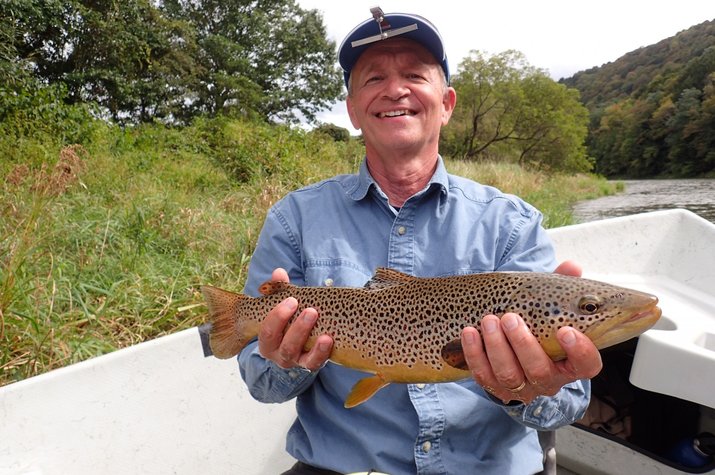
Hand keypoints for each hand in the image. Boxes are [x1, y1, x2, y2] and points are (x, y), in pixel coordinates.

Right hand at [257, 268, 332, 371]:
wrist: (303, 338)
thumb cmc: (290, 317)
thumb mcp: (283, 304)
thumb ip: (279, 289)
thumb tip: (279, 272)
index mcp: (267, 339)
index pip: (267, 331)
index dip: (278, 316)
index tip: (292, 300)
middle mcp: (277, 353)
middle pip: (283, 345)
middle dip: (297, 328)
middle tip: (311, 310)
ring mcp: (295, 361)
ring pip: (298, 354)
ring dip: (309, 338)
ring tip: (320, 322)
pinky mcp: (310, 364)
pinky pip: (314, 362)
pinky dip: (321, 352)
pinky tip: (329, 339)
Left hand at [461, 260, 602, 403]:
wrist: (511, 350)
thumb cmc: (537, 324)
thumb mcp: (551, 306)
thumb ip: (563, 287)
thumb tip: (571, 266)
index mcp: (571, 362)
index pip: (587, 365)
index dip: (580, 351)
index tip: (565, 330)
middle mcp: (549, 380)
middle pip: (540, 371)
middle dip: (523, 343)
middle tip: (509, 318)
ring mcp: (522, 388)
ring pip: (509, 375)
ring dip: (496, 347)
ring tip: (488, 321)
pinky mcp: (496, 388)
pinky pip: (483, 376)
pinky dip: (475, 354)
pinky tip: (470, 332)